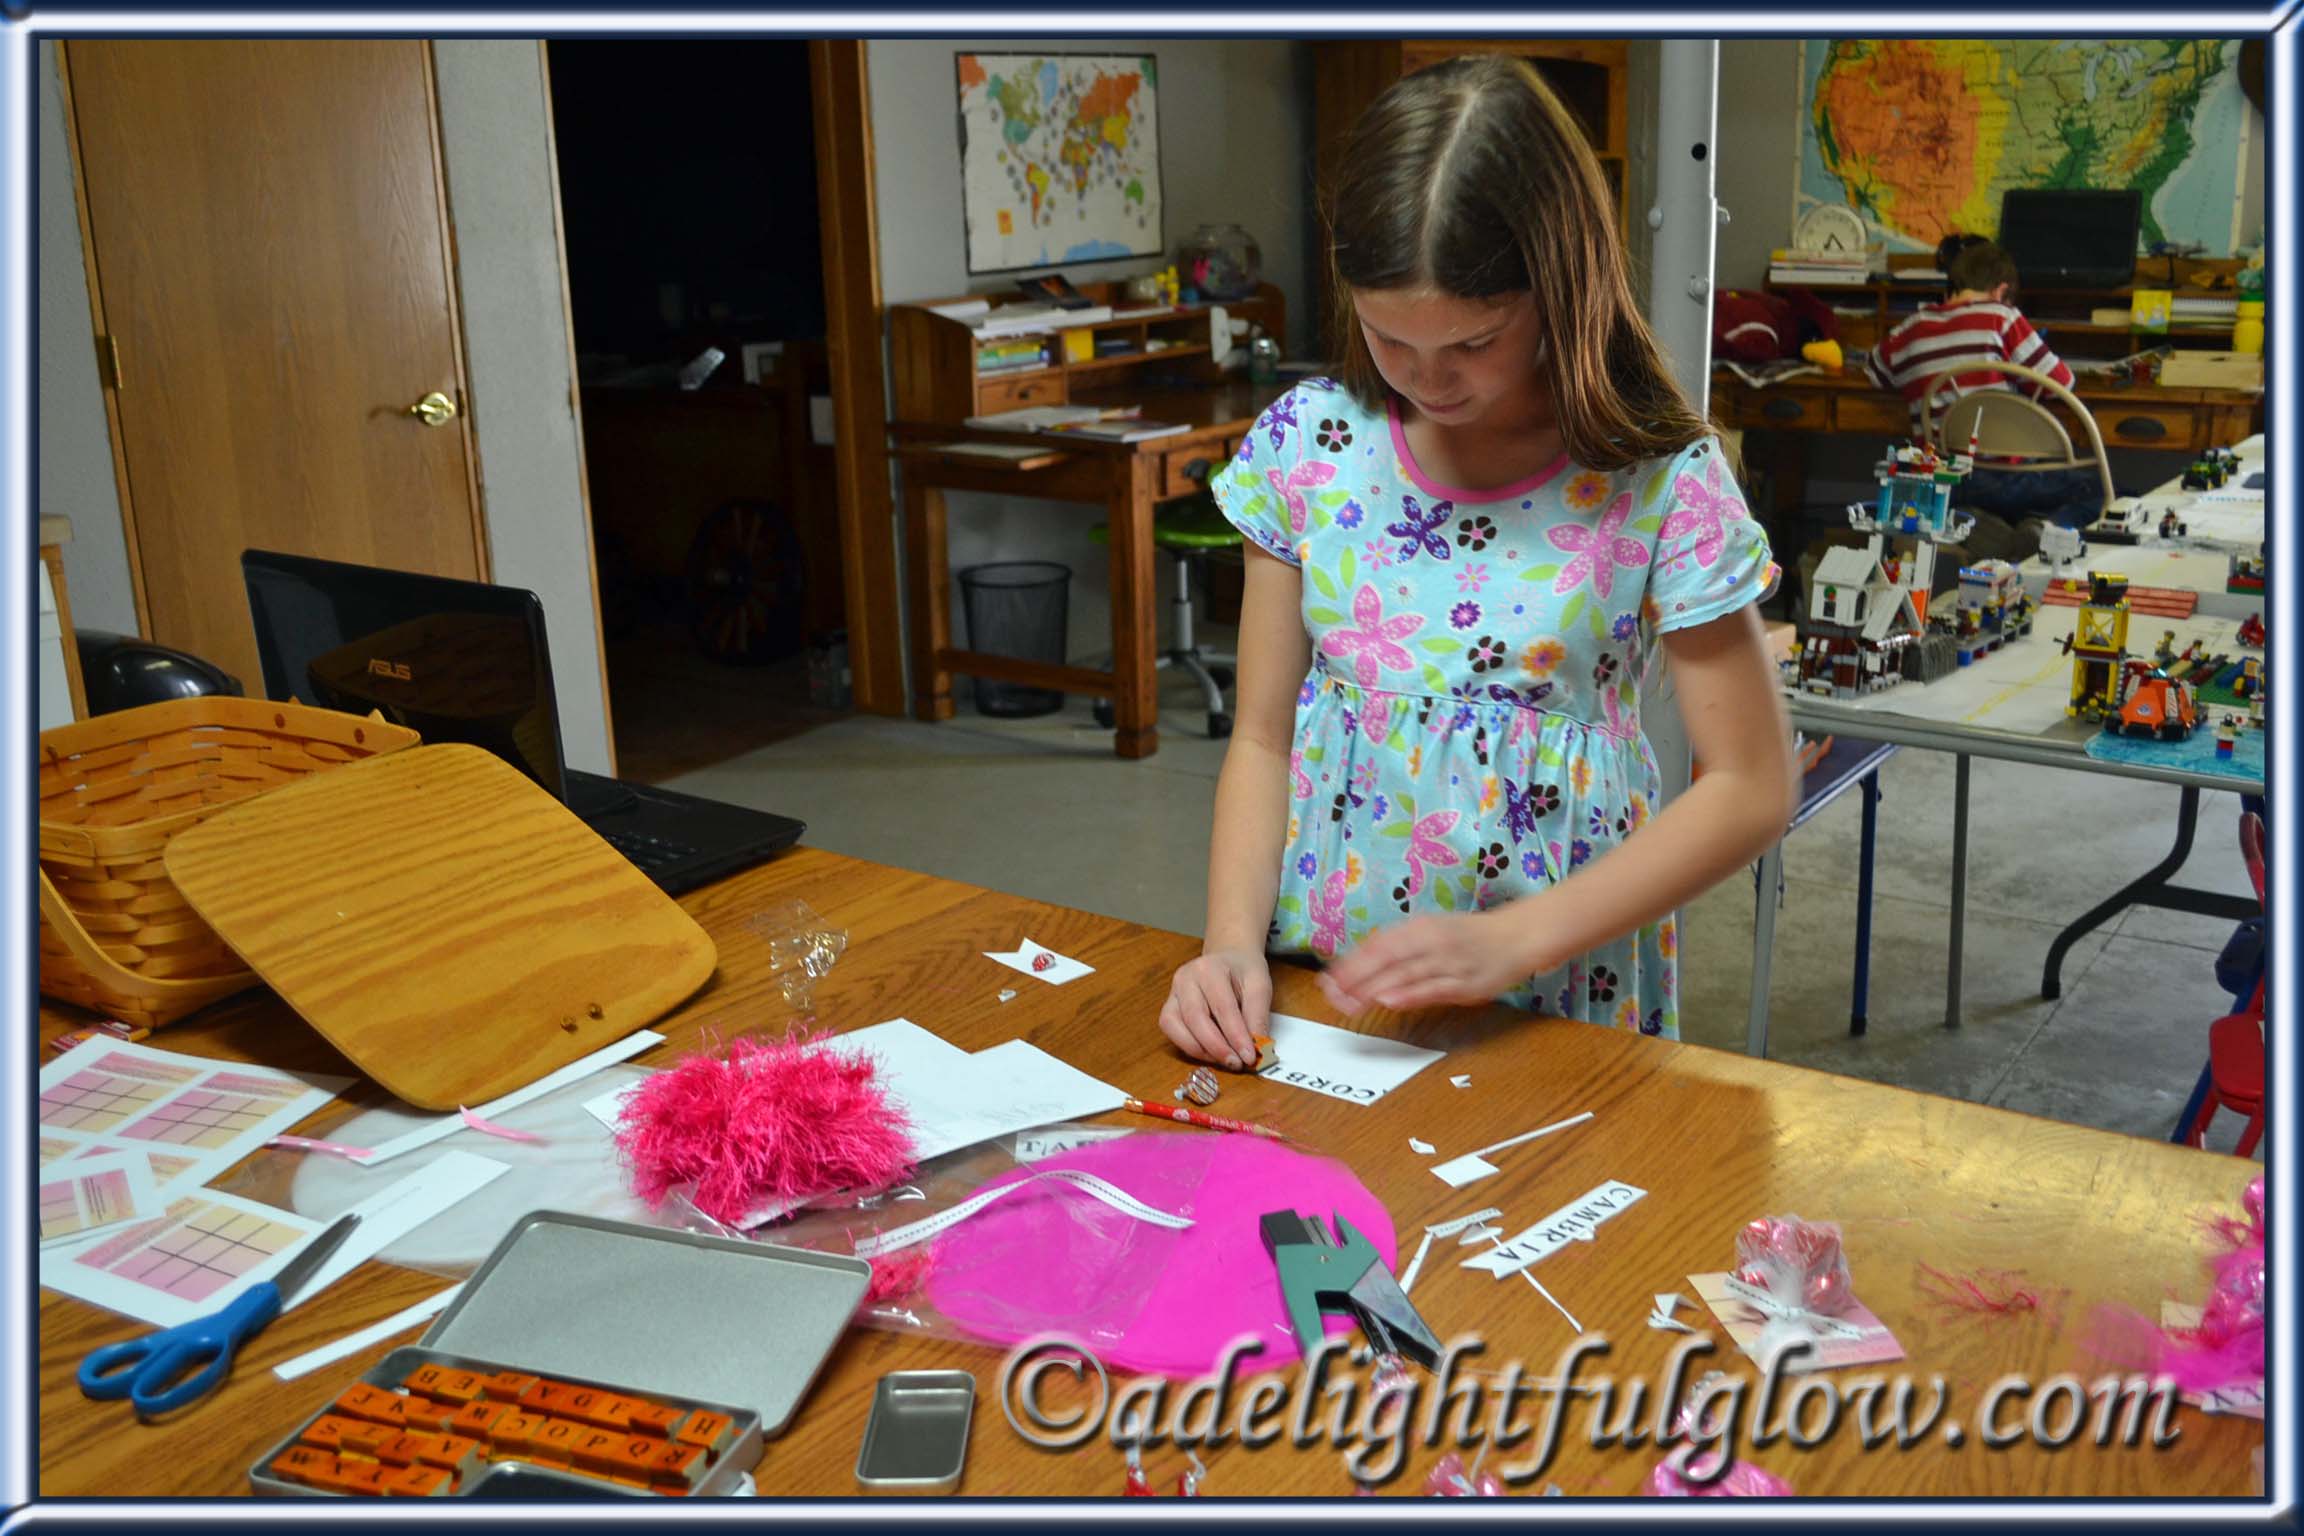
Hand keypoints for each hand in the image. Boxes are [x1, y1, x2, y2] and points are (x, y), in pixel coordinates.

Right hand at [1159, 947, 1270, 1068]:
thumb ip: (1257, 1016)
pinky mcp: (1168, 1006)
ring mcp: (1173, 992)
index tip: (1249, 1057)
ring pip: (1175, 1026)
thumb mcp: (1259, 986)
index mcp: (1210, 968)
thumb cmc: (1243, 971)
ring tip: (1223, 1059)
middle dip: (1216, 1047)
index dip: (1236, 1036)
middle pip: (1195, 1018)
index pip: (1223, 1007)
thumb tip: (1257, 1048)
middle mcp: (1185, 978)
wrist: (1228, 957)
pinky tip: (1208, 1052)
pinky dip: (1188, 1045)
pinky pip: (1170, 1030)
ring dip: (1199, 1049)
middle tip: (1235, 1063)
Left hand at [1319, 909, 1549, 1014]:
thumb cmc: (1472, 936)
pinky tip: (1389, 1000)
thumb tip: (1368, 962)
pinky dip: (1409, 994)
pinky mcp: (1465, 984)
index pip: (1377, 945)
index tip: (1328, 979)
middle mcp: (1431, 941)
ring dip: (1374, 988)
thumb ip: (1403, 947)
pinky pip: (1433, 989)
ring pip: (1405, 975)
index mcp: (1420, 927)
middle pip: (1386, 960)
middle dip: (1355, 978)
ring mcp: (1448, 962)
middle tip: (1331, 995)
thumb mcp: (1433, 932)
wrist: (1518, 937)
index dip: (1351, 963)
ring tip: (1349, 1001)